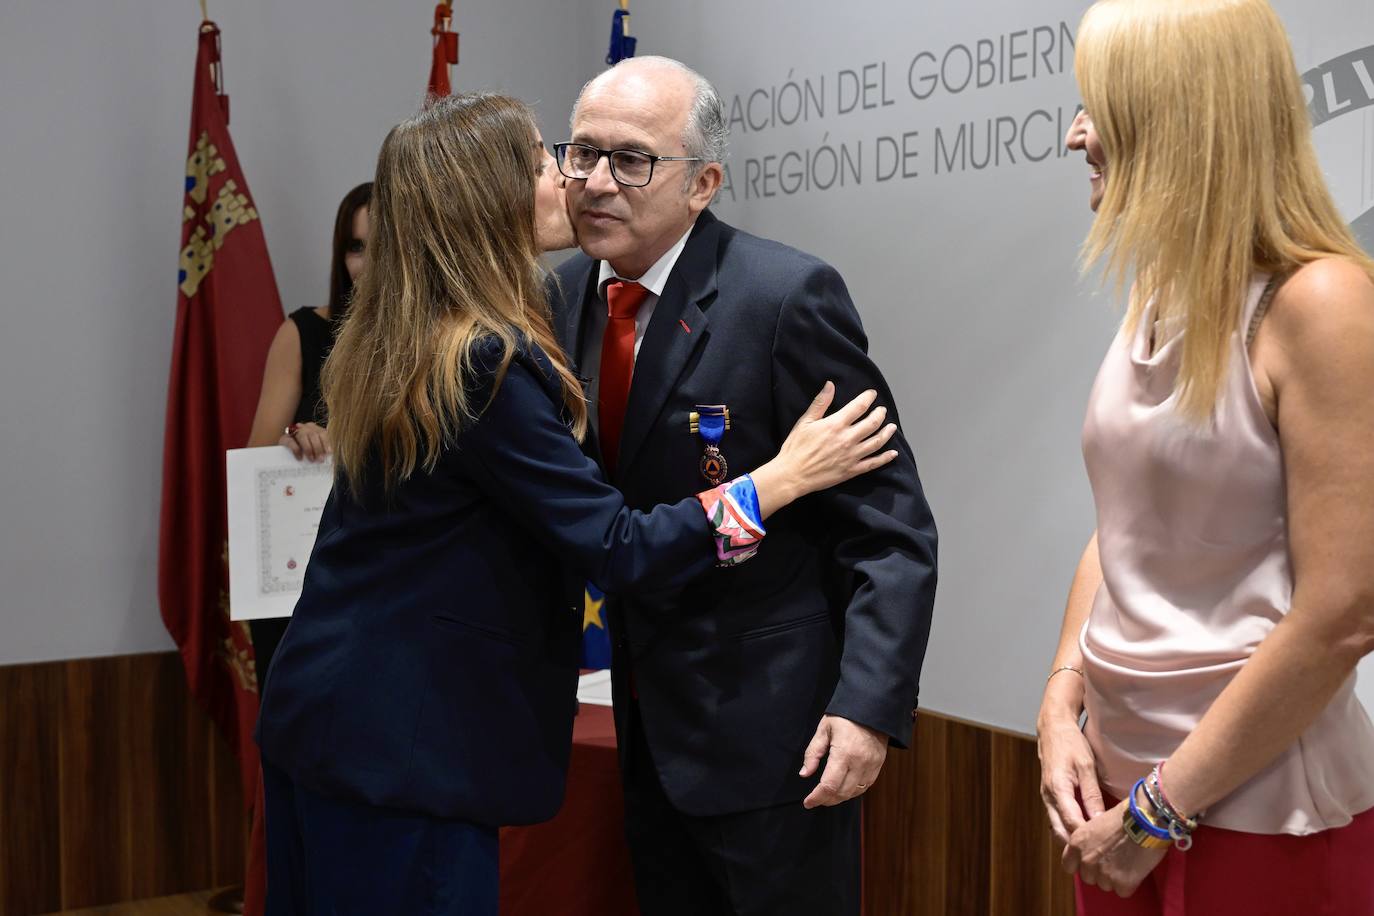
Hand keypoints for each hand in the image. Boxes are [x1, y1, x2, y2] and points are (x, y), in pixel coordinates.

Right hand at [279, 422, 330, 461]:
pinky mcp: (284, 438)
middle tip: (320, 459)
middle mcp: (304, 427)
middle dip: (318, 448)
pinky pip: (291, 442)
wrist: (284, 453)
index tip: (328, 453)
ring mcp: (293, 432)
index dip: (326, 443)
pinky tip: (300, 458)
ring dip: (309, 449)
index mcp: (313, 428)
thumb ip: (320, 449)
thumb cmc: (302, 450)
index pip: (322, 432)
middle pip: (313, 434)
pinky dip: (296, 450)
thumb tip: (328, 456)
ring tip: (311, 459)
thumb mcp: (313, 448)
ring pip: (302, 436)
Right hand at [775, 383, 897, 499]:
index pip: (859, 406)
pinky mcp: (852, 470)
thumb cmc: (796, 447)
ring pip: (876, 442)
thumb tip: (830, 384)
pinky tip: (893, 453)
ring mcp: (852, 455)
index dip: (868, 398)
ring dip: (887, 433)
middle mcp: (847, 439)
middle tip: (882, 409)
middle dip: (879, 414)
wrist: (792, 475)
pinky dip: (885, 458)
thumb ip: (820, 403)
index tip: (872, 394)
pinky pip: (873, 463)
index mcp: (836, 424)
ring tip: (892, 426)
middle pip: (872, 423)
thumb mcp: (805, 421)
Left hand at [799, 715, 888, 807]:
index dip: (817, 797)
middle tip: (815, 799)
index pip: (829, 785)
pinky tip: (843, 789)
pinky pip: (865, 786)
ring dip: (839, 798)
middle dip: (826, 800)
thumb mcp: (823, 729)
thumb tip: (804, 774)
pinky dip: (852, 791)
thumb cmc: (845, 716)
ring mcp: (871, 766)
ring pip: (854, 793)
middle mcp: (860, 763)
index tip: (807, 802)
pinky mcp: (878, 766)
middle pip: (842, 793)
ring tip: (827, 795)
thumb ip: (813, 753)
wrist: (871, 707)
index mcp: (844, 753)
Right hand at [1037, 709, 1104, 844]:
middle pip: (1060, 832)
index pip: (1071, 822)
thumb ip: (1092, 794)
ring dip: (1072, 840)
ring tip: (1093, 850)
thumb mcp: (1086, 766)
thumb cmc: (1071, 744)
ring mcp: (1046, 798)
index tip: (1106, 846)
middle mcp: (1048, 797)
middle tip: (1098, 857)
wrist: (1053, 728)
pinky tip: (1085, 834)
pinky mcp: (1049, 797)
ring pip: (1057, 828)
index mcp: (1057, 789)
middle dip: (1077, 846)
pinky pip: (1057, 820)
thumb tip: (1099, 820)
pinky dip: (1069, 830)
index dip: (1087, 837)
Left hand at [1064, 797, 1166, 896]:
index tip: (1091, 862)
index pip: (1069, 866)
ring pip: (1105, 886)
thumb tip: (1089, 850)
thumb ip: (1087, 841)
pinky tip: (1136, 869)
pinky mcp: (1122, 883)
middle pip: (1088, 878)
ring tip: (1127, 862)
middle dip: (1099, 873)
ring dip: (1115, 878)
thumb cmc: (1124, 816)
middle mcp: (1086, 860)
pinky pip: (1122, 891)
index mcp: (1076, 843)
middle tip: (1114, 860)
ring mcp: (1103, 873)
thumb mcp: (1095, 824)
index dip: (1081, 865)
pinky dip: (1130, 883)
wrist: (1146, 820)